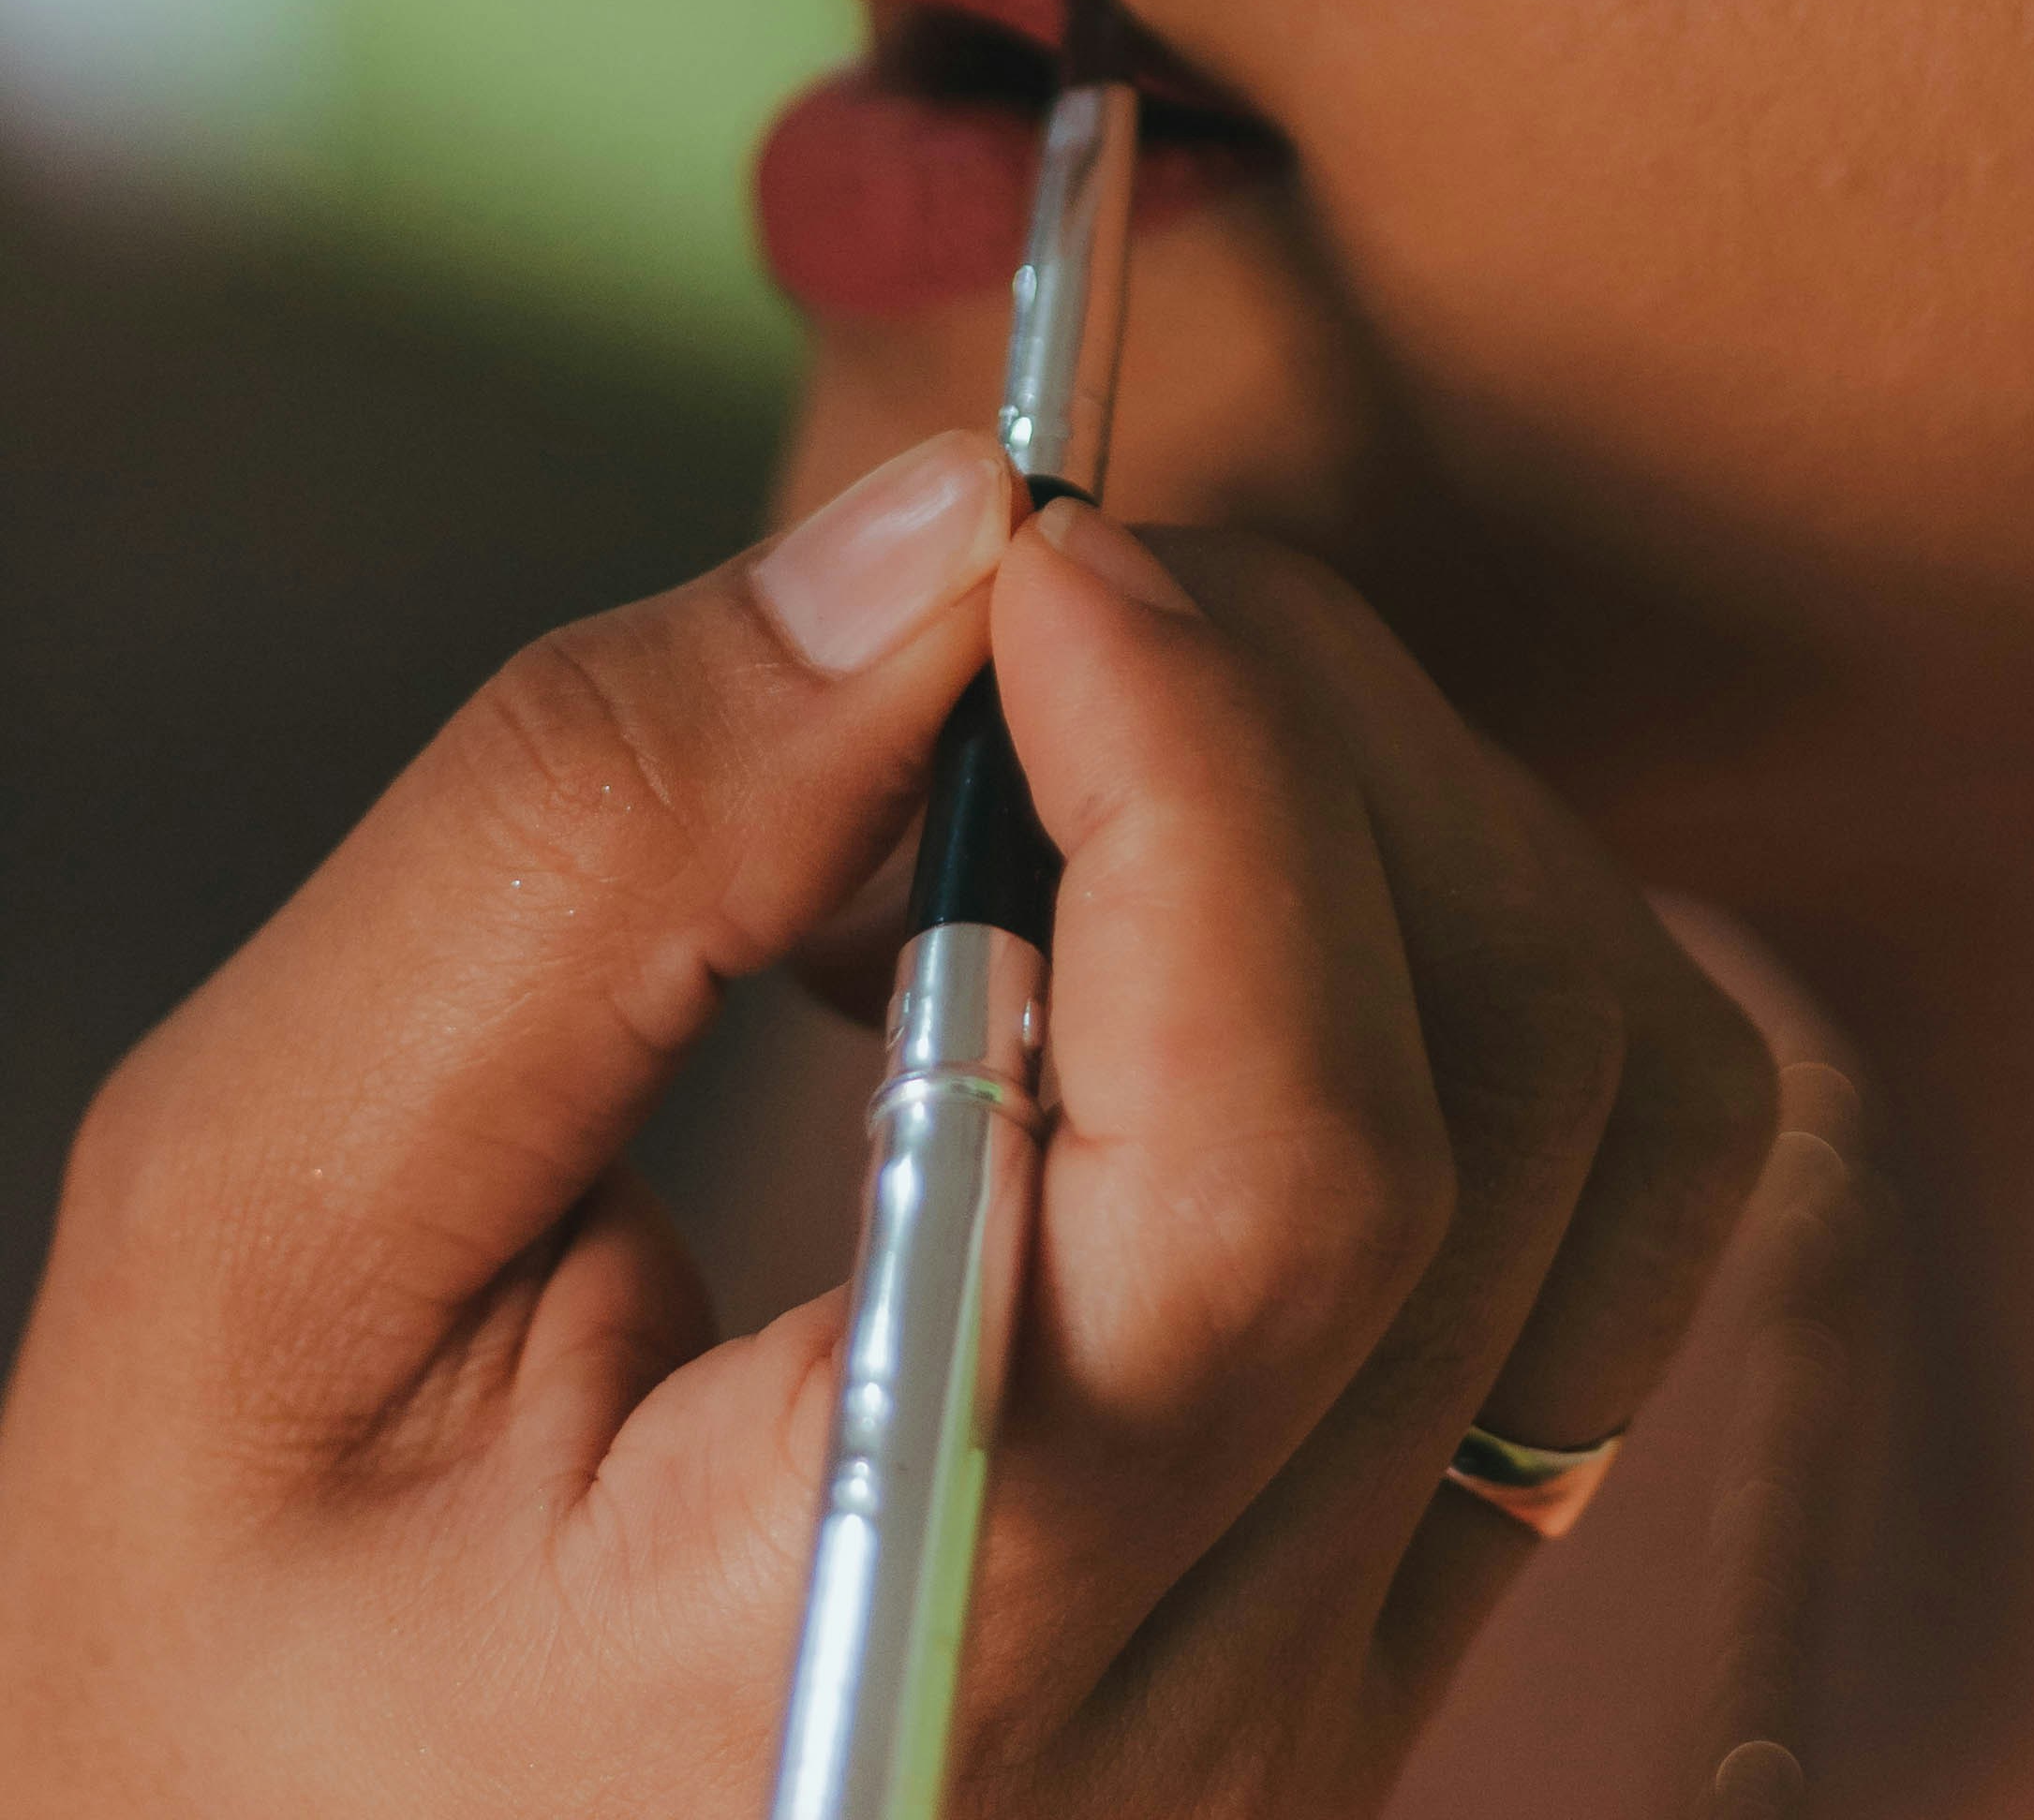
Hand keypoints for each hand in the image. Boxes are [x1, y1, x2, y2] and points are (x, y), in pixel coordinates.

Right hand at [0, 439, 1775, 1814]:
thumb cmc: (216, 1634)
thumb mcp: (253, 1226)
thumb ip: (585, 846)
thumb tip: (943, 537)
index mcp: (916, 1650)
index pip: (1280, 1166)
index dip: (1216, 770)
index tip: (1044, 556)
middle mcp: (1198, 1723)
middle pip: (1488, 1081)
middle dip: (1283, 723)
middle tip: (1014, 627)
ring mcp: (1330, 1696)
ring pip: (1611, 1118)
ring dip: (1384, 823)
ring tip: (1066, 796)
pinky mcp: (1373, 1625)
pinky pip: (1597, 1225)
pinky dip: (1453, 966)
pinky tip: (1166, 949)